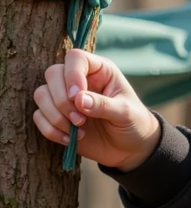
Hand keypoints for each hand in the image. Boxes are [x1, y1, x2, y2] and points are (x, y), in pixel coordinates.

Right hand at [33, 50, 160, 169]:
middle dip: (62, 100)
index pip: (75, 58)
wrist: (130, 149)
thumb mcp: (125, 113)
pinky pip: (38, 116)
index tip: (77, 97)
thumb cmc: (134, 123)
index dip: (72, 75)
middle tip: (81, 120)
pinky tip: (69, 140)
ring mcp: (65, 98)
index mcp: (99, 70)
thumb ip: (104, 105)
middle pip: (52, 74)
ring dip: (55, 116)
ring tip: (78, 130)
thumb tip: (78, 100)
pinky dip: (50, 129)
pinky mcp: (57, 117)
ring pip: (41, 94)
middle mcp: (79, 80)